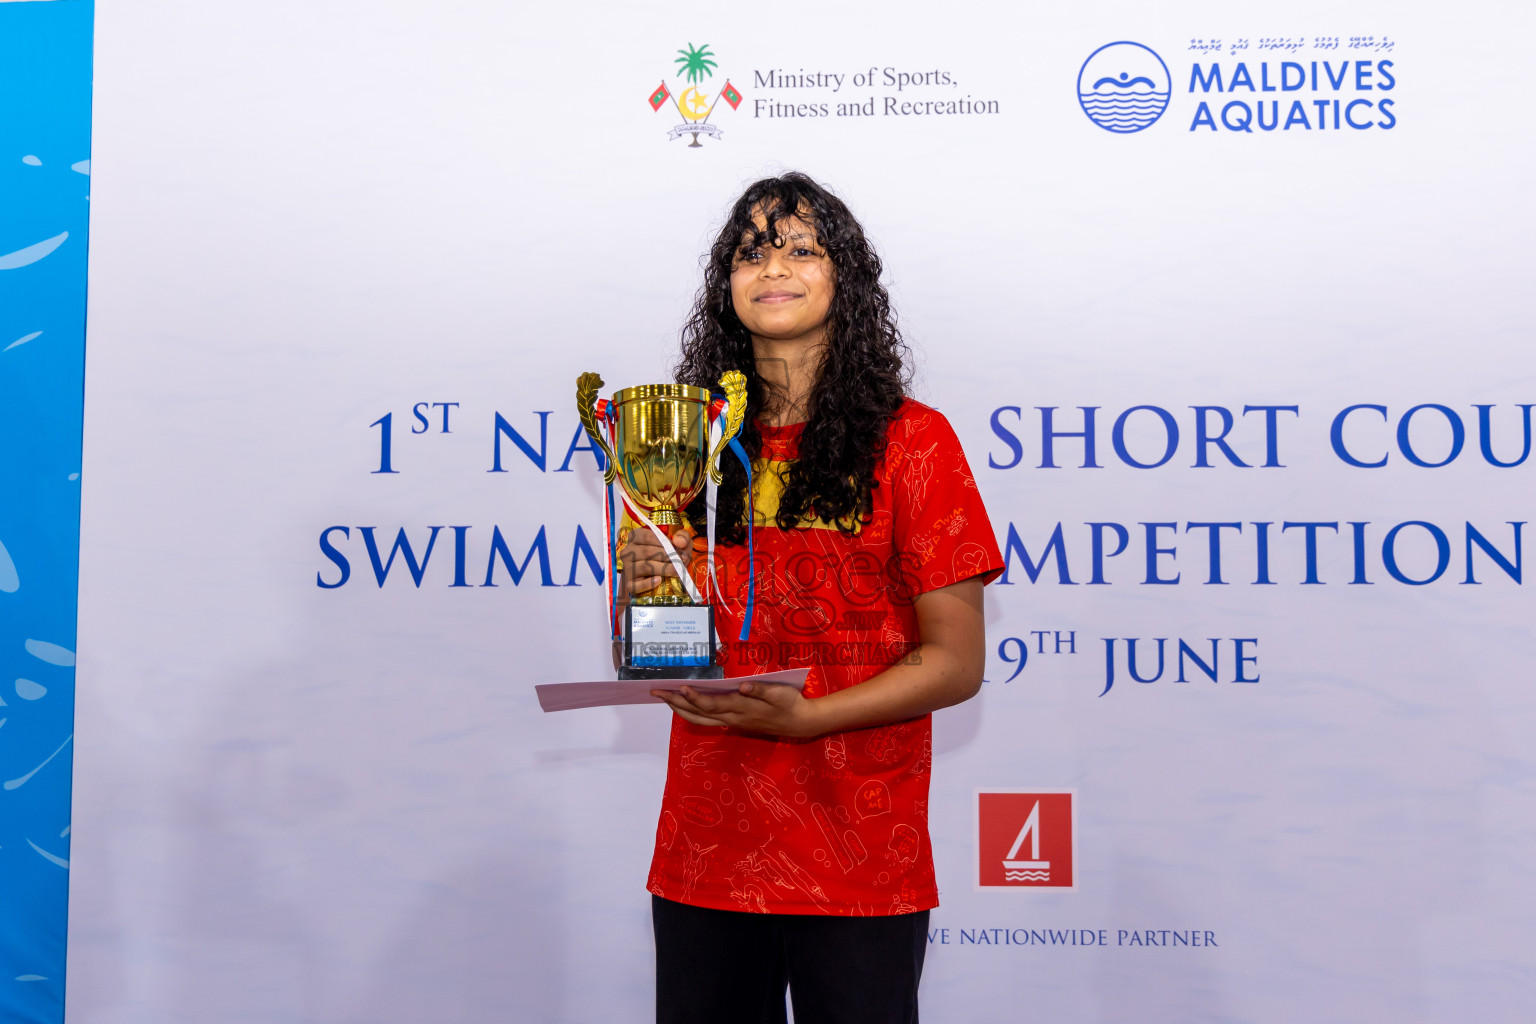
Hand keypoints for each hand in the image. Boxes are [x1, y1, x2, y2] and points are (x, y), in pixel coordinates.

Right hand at [619, 525, 694, 597]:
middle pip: (647, 551)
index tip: (678, 547)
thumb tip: (679, 542)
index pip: (647, 536)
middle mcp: (628, 552)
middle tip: (681, 561)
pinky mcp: (630, 584)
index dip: (664, 541)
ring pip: (645, 566)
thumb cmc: (667, 557)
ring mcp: (627, 568)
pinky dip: (648, 583)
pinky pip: (636, 585)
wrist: (660, 580)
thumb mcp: (677, 544)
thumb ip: (682, 537)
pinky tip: (659, 580)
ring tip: (677, 571)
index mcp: (636, 538)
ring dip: (664, 569)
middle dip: (667, 556)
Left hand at [650, 680, 824, 737]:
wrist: (800, 723)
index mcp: (741, 708)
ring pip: (700, 718)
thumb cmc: (790, 703)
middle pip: (698, 714)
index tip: (680, 688)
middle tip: (656, 692)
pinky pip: (707, 719)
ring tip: (665, 698)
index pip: (712, 704)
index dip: (695, 697)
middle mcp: (732, 717)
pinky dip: (692, 711)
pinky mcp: (734, 722)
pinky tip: (686, 704)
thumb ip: (760, 689)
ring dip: (680, 709)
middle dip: (676, 703)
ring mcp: (732, 721)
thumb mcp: (779, 693)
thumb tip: (743, 686)